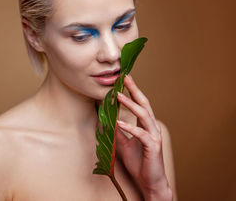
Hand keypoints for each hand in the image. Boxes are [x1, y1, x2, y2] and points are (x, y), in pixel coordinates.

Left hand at [115, 74, 172, 200]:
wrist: (149, 182)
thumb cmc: (139, 162)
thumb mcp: (123, 144)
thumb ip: (117, 131)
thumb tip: (105, 120)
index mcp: (146, 125)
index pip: (139, 104)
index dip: (132, 91)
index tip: (124, 79)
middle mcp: (152, 127)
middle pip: (144, 104)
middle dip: (134, 90)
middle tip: (126, 77)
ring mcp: (154, 136)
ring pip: (144, 115)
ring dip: (131, 104)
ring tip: (119, 96)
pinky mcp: (153, 147)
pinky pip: (141, 134)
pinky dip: (130, 127)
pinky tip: (119, 122)